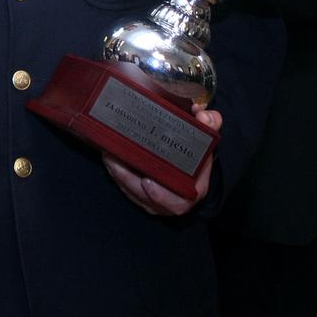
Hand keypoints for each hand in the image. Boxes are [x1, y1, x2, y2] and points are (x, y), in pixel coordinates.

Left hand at [103, 104, 222, 215]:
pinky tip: (108, 156)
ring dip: (117, 174)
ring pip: (130, 192)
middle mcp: (171, 202)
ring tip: (107, 153)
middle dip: (127, 179)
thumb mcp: (207, 140)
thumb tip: (202, 113)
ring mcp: (153, 201)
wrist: (193, 166)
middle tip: (114, 159)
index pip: (177, 202)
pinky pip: (124, 187)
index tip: (147, 182)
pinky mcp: (139, 196)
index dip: (161, 197)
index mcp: (191, 191)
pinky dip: (115, 173)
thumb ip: (209, 125)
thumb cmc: (197, 155)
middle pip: (145, 197)